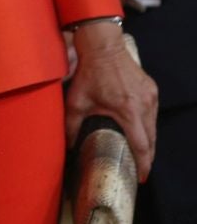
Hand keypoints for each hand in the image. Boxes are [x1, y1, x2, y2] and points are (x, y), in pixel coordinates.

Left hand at [66, 24, 157, 181]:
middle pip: (152, 139)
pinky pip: (152, 113)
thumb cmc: (89, 73)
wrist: (102, 47)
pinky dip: (147, 125)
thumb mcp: (76, 101)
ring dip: (148, 141)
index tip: (140, 177)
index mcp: (129, 111)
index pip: (141, 145)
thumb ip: (71, 125)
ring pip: (154, 126)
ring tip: (139, 153)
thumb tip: (69, 145)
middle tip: (139, 168)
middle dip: (147, 156)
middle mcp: (145, 105)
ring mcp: (151, 96)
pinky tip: (139, 130)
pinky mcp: (152, 89)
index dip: (143, 164)